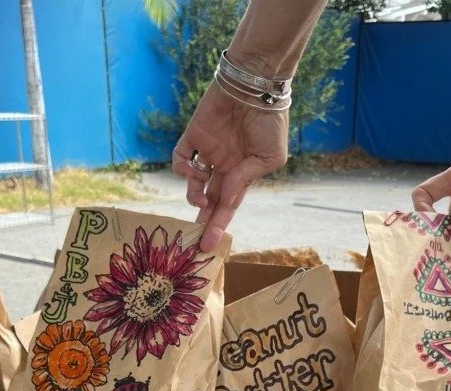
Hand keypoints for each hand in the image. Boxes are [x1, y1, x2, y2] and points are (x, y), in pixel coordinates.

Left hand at [173, 81, 287, 250]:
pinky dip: (181, 170)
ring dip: (194, 196)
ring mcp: (207, 152)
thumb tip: (226, 197)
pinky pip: (180, 158)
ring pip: (193, 184)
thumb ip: (246, 179)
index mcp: (242, 174)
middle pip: (210, 201)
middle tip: (195, 241)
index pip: (228, 206)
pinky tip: (192, 173)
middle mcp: (223, 166)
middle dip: (203, 222)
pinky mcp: (193, 136)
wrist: (255, 83)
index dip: (218, 227)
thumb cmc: (270, 120)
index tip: (210, 246)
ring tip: (201, 200)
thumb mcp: (270, 157)